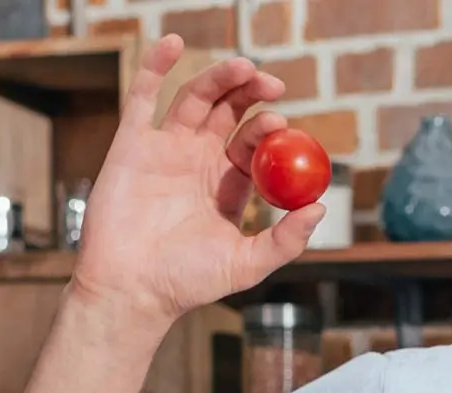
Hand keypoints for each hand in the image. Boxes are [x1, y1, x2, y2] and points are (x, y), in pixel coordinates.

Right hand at [70, 39, 324, 330]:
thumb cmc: (187, 283)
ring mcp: (164, 149)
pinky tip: (173, 43)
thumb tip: (319, 208)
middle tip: (272, 83)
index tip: (282, 122)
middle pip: (227, 113)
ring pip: (195, 99)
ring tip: (242, 66)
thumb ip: (285, 240)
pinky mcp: (132, 144)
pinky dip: (155, 66)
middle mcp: (197, 162)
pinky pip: (142, 96)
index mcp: (226, 186)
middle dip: (250, 93)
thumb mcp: (247, 265)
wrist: (132, 289)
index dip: (267, 129)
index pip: (252, 144)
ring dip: (218, 77)